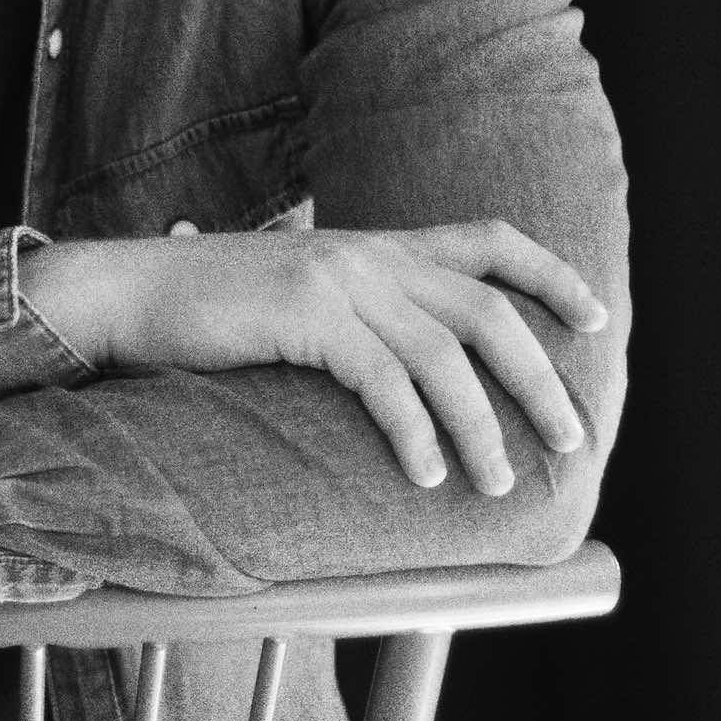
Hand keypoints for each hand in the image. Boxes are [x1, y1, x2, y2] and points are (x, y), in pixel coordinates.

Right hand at [22, 221, 606, 496]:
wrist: (125, 292)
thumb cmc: (202, 308)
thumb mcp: (292, 293)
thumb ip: (346, 309)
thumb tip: (390, 365)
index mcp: (369, 244)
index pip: (485, 238)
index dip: (549, 273)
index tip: (594, 316)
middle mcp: (364, 252)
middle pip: (484, 307)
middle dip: (538, 374)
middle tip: (570, 435)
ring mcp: (335, 277)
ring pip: (442, 353)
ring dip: (481, 425)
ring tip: (499, 482)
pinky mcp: (303, 311)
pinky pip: (383, 378)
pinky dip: (414, 431)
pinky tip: (424, 474)